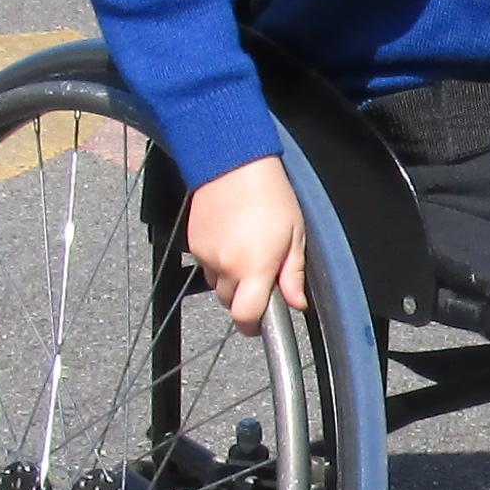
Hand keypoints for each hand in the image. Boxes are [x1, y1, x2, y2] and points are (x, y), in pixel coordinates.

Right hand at [182, 155, 307, 331]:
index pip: (245, 317)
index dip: (253, 326)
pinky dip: (218, 260)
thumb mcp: (295, 235)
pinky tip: (231, 237)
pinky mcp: (193, 244)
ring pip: (217, 284)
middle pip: (230, 303)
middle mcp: (226, 267)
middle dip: (244, 298)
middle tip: (261, 274)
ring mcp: (205, 256)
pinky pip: (206, 265)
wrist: (233, 163)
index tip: (261, 323)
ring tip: (245, 249)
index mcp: (254, 268)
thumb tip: (296, 303)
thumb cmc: (271, 195)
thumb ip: (293, 274)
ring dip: (230, 278)